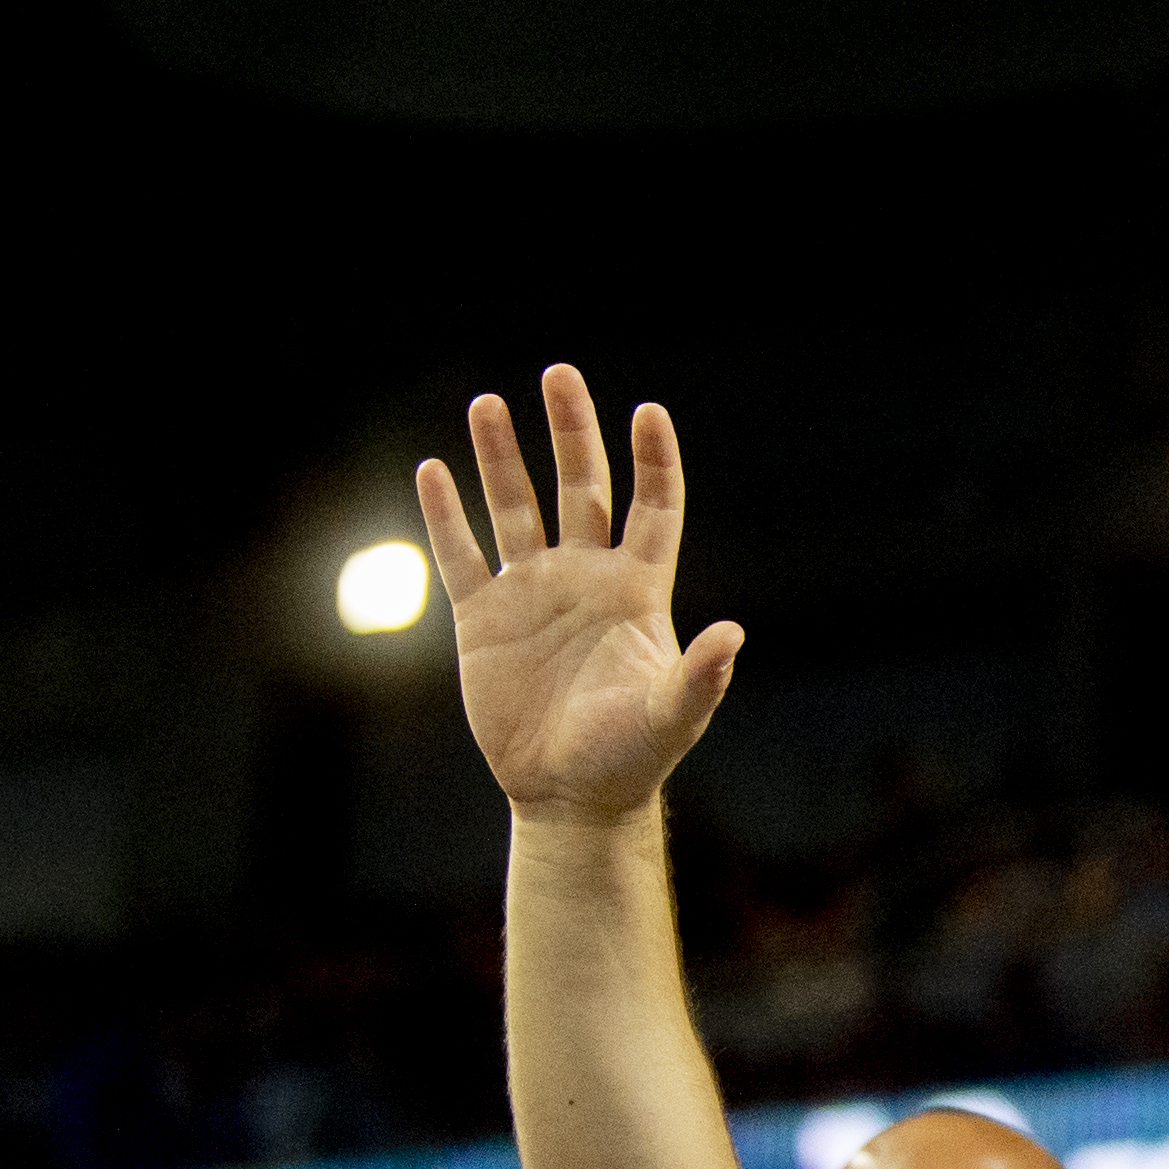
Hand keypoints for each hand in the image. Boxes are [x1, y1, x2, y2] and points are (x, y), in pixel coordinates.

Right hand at [416, 367, 744, 822]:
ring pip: (515, 506)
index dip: (653, 460)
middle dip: (571, 431)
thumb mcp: (671, 718)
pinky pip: (461, 553)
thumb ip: (700, 676)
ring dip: (499, 456)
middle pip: (581, 486)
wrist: (569, 796)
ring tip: (487, 402)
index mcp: (638, 591)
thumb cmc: (630, 758)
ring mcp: (533, 592)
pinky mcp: (482, 618)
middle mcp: (586, 578)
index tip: (648, 411)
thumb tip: (734, 634)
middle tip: (559, 373)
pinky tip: (434, 469)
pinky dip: (445, 514)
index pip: (651, 507)